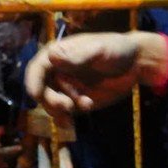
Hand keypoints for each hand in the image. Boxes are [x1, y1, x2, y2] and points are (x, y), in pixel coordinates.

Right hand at [25, 31, 167, 117]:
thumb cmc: (116, 49)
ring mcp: (66, 88)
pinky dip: (66, 119)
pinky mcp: (76, 102)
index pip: (37, 68)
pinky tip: (77, 118)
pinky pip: (63, 114)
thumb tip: (51, 56)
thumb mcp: (98, 50)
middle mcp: (57, 71)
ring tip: (85, 105)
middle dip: (51, 100)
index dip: (32, 81)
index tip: (36, 95)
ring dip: (61, 110)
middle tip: (68, 105)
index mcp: (58, 54)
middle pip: (41, 90)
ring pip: (50, 104)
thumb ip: (77, 56)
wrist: (135, 64)